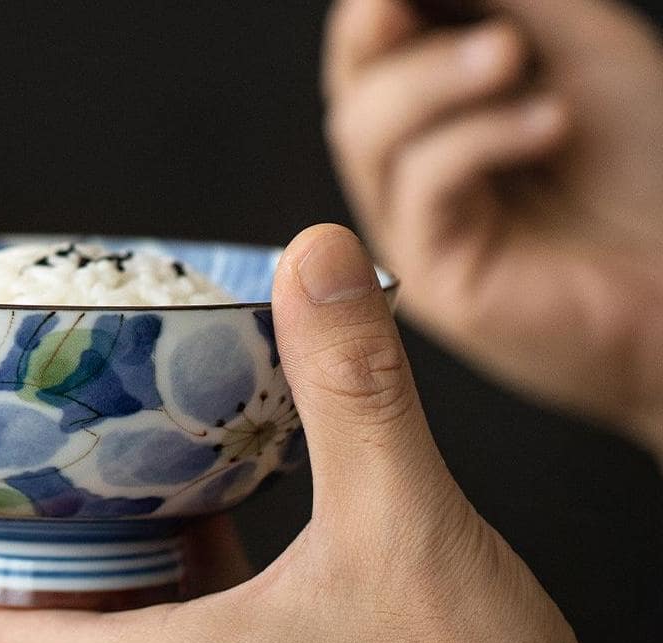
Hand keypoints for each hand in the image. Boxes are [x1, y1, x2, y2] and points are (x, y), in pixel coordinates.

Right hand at [324, 0, 662, 460]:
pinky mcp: (434, 276)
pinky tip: (548, 121)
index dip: (372, 9)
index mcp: (438, 119)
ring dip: (426, 79)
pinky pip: (422, 188)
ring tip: (505, 55)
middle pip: (350, 94)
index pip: (374, 55)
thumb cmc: (647, 166)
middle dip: (371, 33)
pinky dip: (477, 138)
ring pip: (363, 136)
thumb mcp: (572, 49)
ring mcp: (418, 227)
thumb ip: (501, 5)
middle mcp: (414, 174)